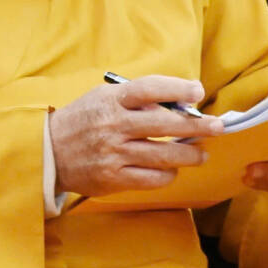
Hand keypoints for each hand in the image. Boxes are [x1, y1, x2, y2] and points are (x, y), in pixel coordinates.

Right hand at [49, 75, 224, 196]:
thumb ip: (134, 98)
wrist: (49, 152)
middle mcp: (114, 126)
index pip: (149, 89)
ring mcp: (114, 153)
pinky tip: (173, 170)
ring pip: (163, 155)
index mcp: (111, 101)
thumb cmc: (82, 120)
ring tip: (202, 154)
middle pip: (164, 124)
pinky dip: (167, 174)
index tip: (198, 91)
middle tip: (217, 126)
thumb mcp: (102, 97)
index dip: (176, 88)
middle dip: (196, 125)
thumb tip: (175, 104)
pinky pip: (151, 178)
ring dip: (189, 155)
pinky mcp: (113, 178)